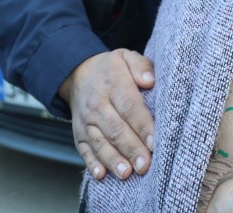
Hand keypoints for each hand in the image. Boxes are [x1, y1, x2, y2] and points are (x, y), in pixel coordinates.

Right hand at [59, 49, 155, 180]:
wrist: (78, 74)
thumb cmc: (111, 69)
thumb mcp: (126, 57)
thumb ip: (140, 65)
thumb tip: (149, 80)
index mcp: (112, 84)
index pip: (129, 106)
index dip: (142, 125)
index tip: (154, 142)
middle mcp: (97, 105)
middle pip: (116, 129)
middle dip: (131, 149)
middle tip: (145, 165)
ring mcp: (86, 122)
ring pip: (100, 143)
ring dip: (113, 160)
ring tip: (127, 174)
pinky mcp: (79, 135)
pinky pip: (84, 151)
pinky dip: (92, 164)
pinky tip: (101, 175)